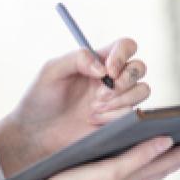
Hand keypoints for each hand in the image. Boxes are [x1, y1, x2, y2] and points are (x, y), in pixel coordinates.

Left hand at [0, 38, 149, 176]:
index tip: (108, 71)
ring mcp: (118, 99)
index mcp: (98, 61)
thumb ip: (77, 58)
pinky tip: (93, 120)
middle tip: (102, 92)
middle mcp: (112, 78)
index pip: (125, 46)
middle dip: (126, 79)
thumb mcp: (52, 70)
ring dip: (120, 99)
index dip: (122, 55)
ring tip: (93, 108)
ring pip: (142, 90)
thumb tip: (103, 68)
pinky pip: (131, 113)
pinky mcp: (119, 119)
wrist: (37, 132)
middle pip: (139, 67)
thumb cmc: (40, 98)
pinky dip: (113, 116)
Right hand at [26, 136, 179, 179]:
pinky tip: (149, 150)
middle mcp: (131, 177)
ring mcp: (119, 177)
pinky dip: (150, 154)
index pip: (171, 159)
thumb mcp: (111, 172)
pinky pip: (137, 163)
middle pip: (167, 161)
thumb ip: (139, 156)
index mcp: (135, 175)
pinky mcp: (106, 175)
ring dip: (172, 153)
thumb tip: (167, 140)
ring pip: (154, 163)